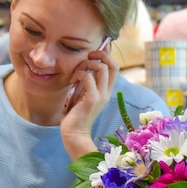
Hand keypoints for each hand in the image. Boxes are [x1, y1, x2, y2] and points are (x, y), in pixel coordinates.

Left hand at [61, 41, 118, 158]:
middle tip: (88, 56)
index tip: (93, 54)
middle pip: (113, 65)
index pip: (114, 68)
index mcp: (105, 91)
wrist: (74, 133)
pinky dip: (79, 74)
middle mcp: (106, 92)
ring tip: (77, 72)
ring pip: (101, 68)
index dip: (106, 56)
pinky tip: (72, 81)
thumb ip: (85, 83)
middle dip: (101, 54)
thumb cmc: (75, 115)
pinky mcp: (92, 99)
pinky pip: (88, 77)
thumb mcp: (82, 95)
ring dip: (87, 64)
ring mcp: (101, 96)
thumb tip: (82, 67)